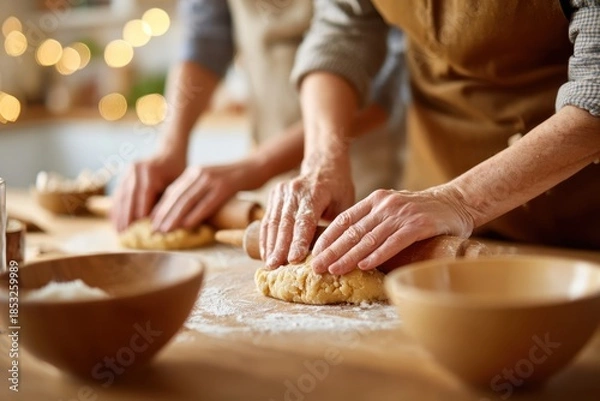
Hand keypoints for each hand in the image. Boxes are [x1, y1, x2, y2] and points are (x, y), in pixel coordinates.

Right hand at [111, 153, 184, 231]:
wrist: (169, 152)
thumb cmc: (178, 172)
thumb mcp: (177, 185)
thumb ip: (167, 202)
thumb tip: (159, 224)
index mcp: (151, 173)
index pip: (143, 198)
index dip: (140, 216)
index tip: (138, 233)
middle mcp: (136, 171)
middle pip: (129, 199)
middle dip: (126, 219)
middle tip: (125, 237)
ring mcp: (127, 172)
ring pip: (120, 197)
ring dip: (118, 216)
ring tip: (118, 233)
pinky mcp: (123, 175)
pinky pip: (117, 194)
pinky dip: (116, 209)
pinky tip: (115, 222)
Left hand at [151, 163, 248, 231]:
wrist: (257, 166)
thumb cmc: (235, 179)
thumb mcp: (212, 183)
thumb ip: (199, 192)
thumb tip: (185, 213)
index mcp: (194, 172)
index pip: (172, 192)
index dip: (160, 208)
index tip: (151, 223)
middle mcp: (200, 173)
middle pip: (176, 196)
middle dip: (163, 215)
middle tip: (153, 231)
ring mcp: (212, 179)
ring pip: (188, 200)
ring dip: (175, 217)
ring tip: (166, 231)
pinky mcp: (225, 186)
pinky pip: (206, 203)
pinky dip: (195, 215)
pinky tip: (187, 225)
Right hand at [260, 154, 354, 268]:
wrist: (323, 165)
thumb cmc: (338, 189)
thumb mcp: (345, 205)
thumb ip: (336, 226)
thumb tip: (332, 256)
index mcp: (316, 192)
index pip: (305, 220)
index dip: (299, 240)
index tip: (294, 259)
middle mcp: (296, 190)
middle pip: (286, 222)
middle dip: (280, 247)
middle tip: (276, 267)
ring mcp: (282, 191)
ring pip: (273, 221)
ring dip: (270, 245)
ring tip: (270, 264)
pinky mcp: (275, 194)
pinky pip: (268, 219)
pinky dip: (266, 237)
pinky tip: (266, 253)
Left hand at [311, 186, 474, 274]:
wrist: (457, 202)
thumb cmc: (421, 212)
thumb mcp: (392, 210)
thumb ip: (373, 221)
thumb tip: (345, 245)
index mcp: (375, 200)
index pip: (344, 219)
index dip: (328, 237)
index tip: (313, 253)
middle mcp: (385, 205)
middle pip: (352, 231)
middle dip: (332, 251)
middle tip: (315, 267)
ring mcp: (401, 214)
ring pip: (369, 238)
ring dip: (349, 256)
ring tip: (333, 270)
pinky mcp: (418, 224)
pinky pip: (394, 242)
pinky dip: (378, 254)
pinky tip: (364, 265)